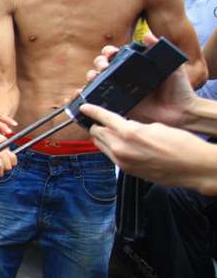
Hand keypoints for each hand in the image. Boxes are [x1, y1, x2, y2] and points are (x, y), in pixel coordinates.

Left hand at [82, 103, 215, 191]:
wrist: (193, 167)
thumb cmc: (180, 143)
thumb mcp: (155, 126)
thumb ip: (134, 125)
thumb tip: (123, 127)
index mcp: (129, 133)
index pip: (103, 118)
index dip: (92, 111)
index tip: (84, 107)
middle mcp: (121, 148)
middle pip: (96, 133)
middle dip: (97, 125)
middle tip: (99, 120)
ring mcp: (122, 162)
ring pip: (101, 146)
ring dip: (102, 137)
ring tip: (108, 131)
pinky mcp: (127, 171)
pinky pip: (111, 157)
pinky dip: (111, 148)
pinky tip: (120, 144)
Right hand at [85, 32, 196, 127]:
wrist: (181, 113)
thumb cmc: (179, 89)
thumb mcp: (173, 67)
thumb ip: (161, 50)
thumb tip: (147, 34)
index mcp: (134, 67)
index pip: (115, 55)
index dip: (109, 52)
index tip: (112, 53)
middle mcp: (124, 78)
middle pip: (102, 67)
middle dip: (98, 63)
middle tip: (104, 67)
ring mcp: (119, 92)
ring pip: (96, 82)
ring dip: (90, 77)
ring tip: (93, 78)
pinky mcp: (117, 106)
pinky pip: (97, 101)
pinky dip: (84, 96)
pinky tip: (80, 92)